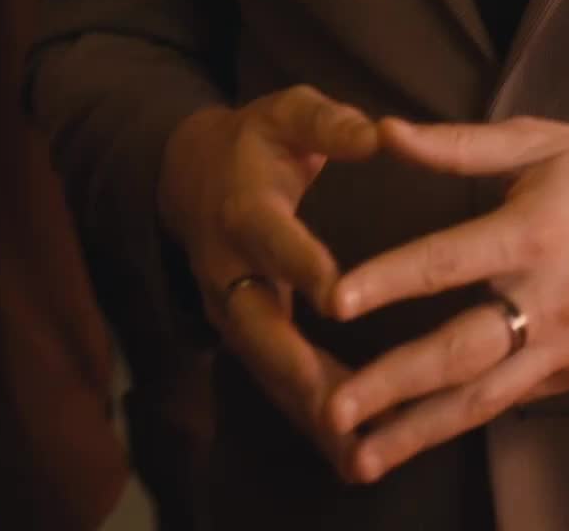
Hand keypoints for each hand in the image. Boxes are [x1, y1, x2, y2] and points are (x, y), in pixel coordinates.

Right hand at [158, 86, 379, 470]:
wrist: (192, 175)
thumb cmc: (258, 141)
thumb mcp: (287, 113)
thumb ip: (329, 122)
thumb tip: (376, 132)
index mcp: (244, 209)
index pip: (272, 240)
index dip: (302, 265)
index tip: (337, 295)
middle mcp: (230, 269)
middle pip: (259, 328)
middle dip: (298, 370)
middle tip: (341, 407)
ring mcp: (233, 311)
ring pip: (267, 371)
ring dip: (308, 412)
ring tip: (356, 451)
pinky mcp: (245, 338)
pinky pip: (275, 385)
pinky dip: (309, 422)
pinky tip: (354, 456)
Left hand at [325, 115, 568, 483]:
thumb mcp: (538, 140)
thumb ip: (458, 144)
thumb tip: (386, 130)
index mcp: (532, 234)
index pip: (446, 262)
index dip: (387, 280)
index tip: (334, 300)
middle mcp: (547, 300)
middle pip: (458, 352)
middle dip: (392, 384)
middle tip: (332, 410)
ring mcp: (565, 346)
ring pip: (482, 398)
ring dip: (418, 430)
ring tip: (360, 456)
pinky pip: (511, 399)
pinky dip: (462, 421)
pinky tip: (417, 436)